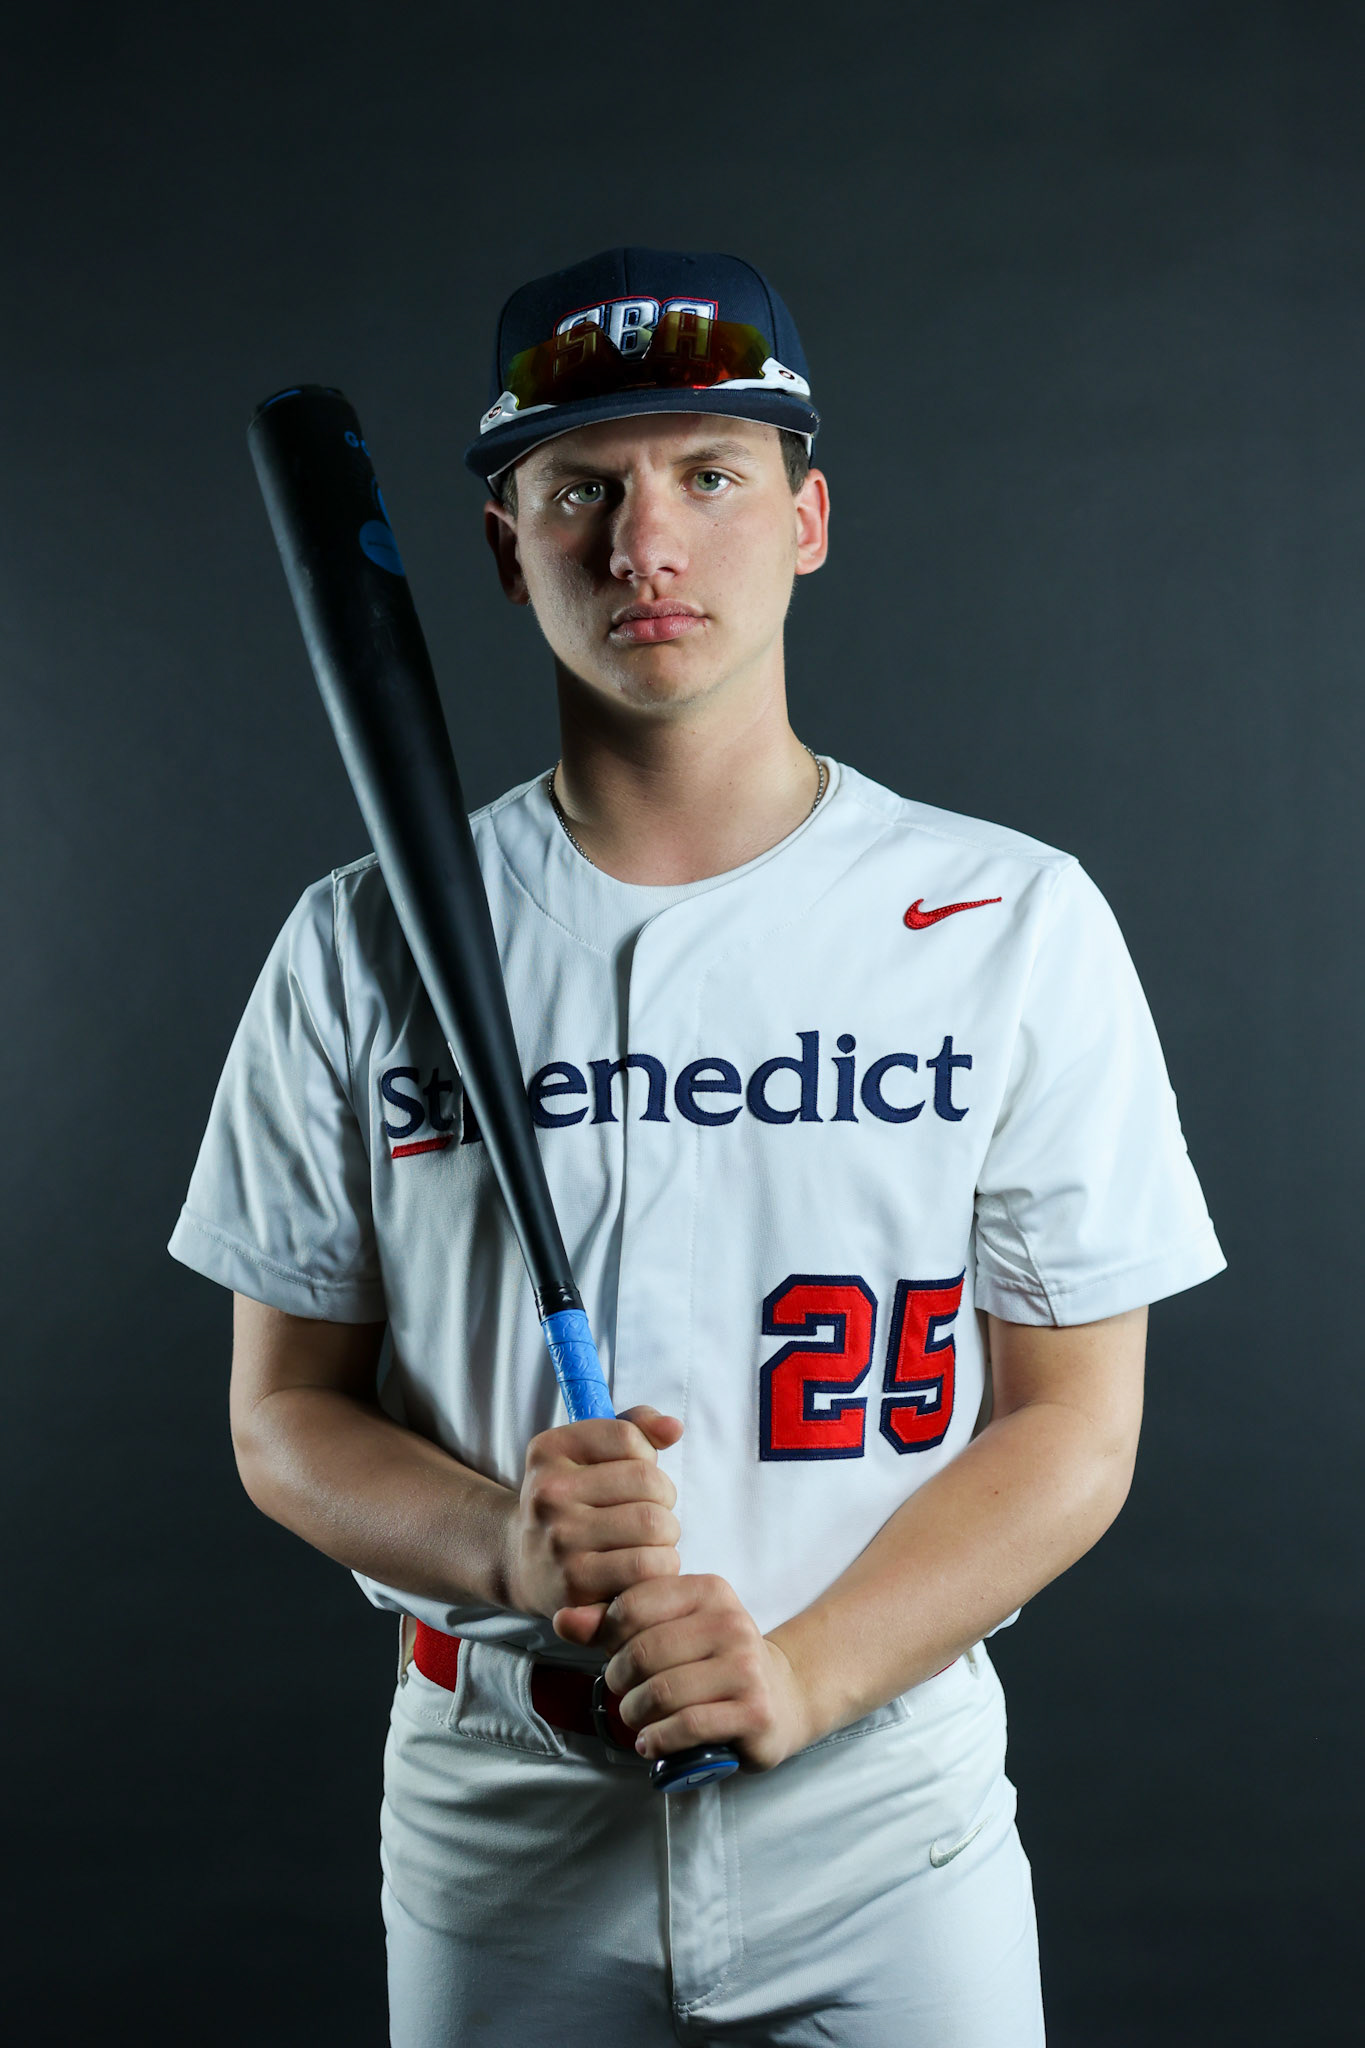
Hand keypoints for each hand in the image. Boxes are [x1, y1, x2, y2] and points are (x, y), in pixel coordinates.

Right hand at [502, 1406, 681, 1623]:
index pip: (628, 1437)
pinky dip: (662, 1567)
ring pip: (655, 1525)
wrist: (524, 1564)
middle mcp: (548, 1493)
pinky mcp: (576, 1584)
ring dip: (667, 1536)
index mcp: (549, 1449)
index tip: (633, 1474)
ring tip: (648, 1541)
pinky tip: (644, 1567)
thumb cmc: (573, 1501)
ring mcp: (559, 1540)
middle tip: (648, 1514)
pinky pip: (648, 1567)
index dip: (646, 1456)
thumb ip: (636, 1427)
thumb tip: (673, 1428)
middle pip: (649, 1482)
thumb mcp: (589, 1453)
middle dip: (664, 1499)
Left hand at [557, 1573, 814, 1773]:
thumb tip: (562, 1621)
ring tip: (636, 1719)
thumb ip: (612, 1623)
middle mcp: (732, 1623)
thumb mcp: (668, 1630)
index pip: (635, 1604)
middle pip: (644, 1652)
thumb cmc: (710, 1662)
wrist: (781, 1697)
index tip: (612, 1655)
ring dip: (635, 1714)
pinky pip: (687, 1726)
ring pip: (662, 1692)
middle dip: (620, 1680)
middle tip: (623, 1693)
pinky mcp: (754, 1712)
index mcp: (709, 1591)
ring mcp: (747, 1668)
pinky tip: (650, 1741)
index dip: (609, 1635)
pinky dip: (657, 1739)